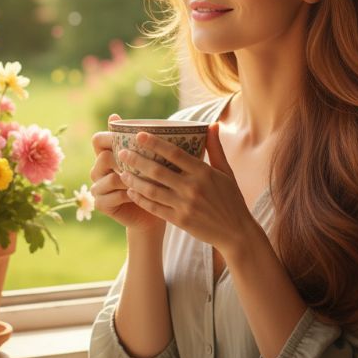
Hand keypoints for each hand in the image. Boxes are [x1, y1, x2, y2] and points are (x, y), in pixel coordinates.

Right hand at [89, 114, 165, 235]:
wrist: (153, 212)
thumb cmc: (154, 181)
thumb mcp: (151, 159)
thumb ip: (144, 142)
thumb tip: (139, 120)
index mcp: (107, 154)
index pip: (98, 140)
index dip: (109, 137)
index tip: (131, 140)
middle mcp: (98, 169)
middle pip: (103, 157)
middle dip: (124, 160)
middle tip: (143, 164)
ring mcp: (97, 187)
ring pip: (109, 177)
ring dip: (129, 179)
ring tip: (146, 181)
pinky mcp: (100, 203)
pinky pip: (110, 196)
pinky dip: (127, 195)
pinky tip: (140, 195)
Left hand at [120, 122, 254, 256]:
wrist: (236, 233)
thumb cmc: (231, 199)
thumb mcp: (226, 172)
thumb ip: (215, 148)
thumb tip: (212, 124)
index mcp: (204, 172)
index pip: (175, 153)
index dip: (155, 143)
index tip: (139, 135)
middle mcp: (193, 188)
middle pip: (158, 171)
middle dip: (137, 161)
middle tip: (122, 153)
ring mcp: (185, 205)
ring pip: (152, 190)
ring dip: (134, 181)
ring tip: (121, 173)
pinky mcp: (180, 221)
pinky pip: (155, 208)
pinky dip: (141, 199)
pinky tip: (131, 192)